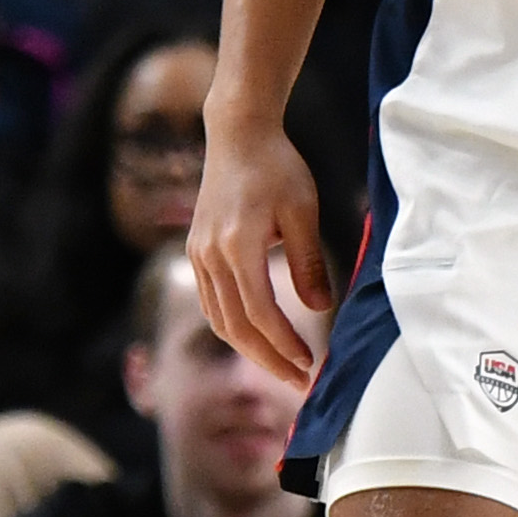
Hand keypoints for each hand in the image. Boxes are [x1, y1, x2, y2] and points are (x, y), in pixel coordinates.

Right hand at [189, 116, 334, 388]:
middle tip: (300, 381)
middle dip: (268, 359)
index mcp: (237, 245)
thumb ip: (309, 264)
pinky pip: (212, 302)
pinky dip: (234, 326)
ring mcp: (198, 254)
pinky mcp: (196, 250)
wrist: (238, 135)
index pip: (259, 313)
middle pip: (235, 326)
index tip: (311, 364)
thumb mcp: (303, 212)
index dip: (285, 345)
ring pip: (219, 319)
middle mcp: (210, 254)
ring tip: (283, 364)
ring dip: (250, 349)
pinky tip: (258, 335)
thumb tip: (321, 309)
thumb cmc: (277, 167)